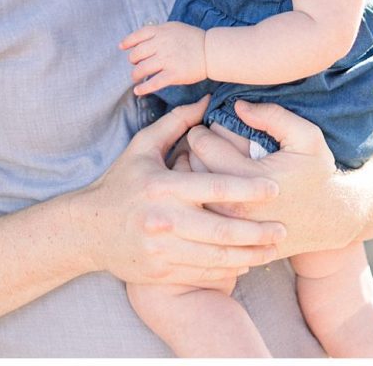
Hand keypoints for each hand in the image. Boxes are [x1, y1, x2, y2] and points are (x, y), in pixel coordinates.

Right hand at [70, 97, 285, 286]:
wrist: (87, 230)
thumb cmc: (121, 182)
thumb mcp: (143, 146)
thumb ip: (176, 123)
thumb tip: (206, 99)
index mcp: (161, 186)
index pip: (212, 188)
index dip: (246, 189)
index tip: (275, 188)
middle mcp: (162, 219)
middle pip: (219, 228)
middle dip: (256, 231)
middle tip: (284, 227)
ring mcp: (160, 249)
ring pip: (214, 256)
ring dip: (248, 254)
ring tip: (274, 249)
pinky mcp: (159, 272)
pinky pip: (201, 273)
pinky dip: (227, 270)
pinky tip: (247, 263)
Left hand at [120, 21, 206, 92]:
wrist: (212, 51)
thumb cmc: (194, 39)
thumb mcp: (175, 28)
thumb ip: (159, 32)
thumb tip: (141, 40)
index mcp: (162, 31)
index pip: (138, 35)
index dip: (128, 42)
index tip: (122, 47)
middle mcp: (162, 44)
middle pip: (137, 54)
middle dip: (134, 61)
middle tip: (137, 65)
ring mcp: (167, 59)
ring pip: (141, 69)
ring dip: (136, 75)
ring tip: (137, 78)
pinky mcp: (173, 74)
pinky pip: (153, 83)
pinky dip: (143, 88)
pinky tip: (138, 91)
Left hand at [186, 101, 359, 258]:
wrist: (331, 221)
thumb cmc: (317, 174)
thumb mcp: (306, 137)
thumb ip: (272, 116)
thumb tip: (238, 106)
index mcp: (250, 178)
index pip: (202, 145)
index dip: (201, 129)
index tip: (210, 126)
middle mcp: (234, 207)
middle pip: (189, 168)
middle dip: (193, 150)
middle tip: (206, 142)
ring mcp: (230, 228)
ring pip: (190, 194)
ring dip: (192, 174)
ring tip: (208, 162)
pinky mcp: (230, 241)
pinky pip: (200, 214)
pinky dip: (199, 198)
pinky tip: (213, 187)